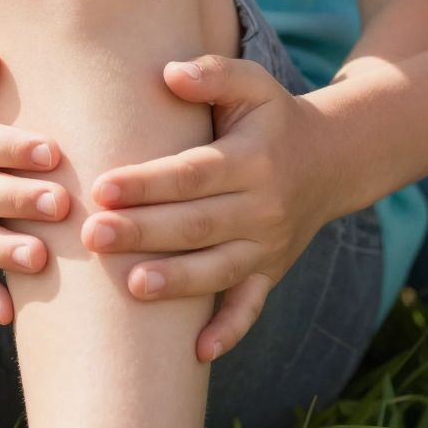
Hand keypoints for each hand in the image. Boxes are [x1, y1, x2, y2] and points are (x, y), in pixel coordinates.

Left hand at [80, 55, 336, 361]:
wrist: (332, 161)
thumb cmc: (272, 118)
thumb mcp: (253, 84)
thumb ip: (214, 73)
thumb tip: (169, 73)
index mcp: (252, 159)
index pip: (193, 173)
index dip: (148, 182)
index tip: (102, 188)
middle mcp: (263, 207)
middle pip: (198, 224)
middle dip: (145, 232)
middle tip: (94, 236)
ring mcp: (267, 246)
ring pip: (218, 270)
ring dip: (176, 281)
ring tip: (131, 285)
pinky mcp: (270, 273)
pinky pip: (251, 307)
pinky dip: (229, 332)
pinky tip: (197, 353)